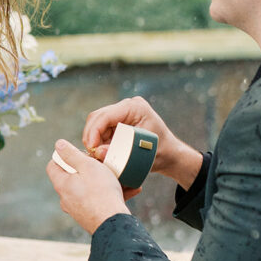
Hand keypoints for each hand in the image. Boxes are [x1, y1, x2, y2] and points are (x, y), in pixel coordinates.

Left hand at [46, 139, 129, 234]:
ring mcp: (78, 209)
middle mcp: (66, 199)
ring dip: (104, 181)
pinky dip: (111, 194)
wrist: (113, 223)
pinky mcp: (90, 217)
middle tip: (102, 164)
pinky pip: (100, 201)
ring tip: (121, 176)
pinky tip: (130, 189)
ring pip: (89, 189)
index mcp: (62, 185)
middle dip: (88, 169)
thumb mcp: (87, 166)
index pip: (53, 166)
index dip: (64, 156)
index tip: (79, 153)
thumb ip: (72, 154)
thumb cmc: (101, 192)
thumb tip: (59, 144)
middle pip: (73, 177)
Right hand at [83, 96, 201, 186]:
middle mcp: (127, 105)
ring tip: (97, 155)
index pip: (105, 116)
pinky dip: (98, 141)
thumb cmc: (159, 153)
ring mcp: (122, 112)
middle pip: (97, 117)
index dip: (94, 132)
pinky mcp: (118, 120)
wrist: (169, 154)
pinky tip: (101, 152)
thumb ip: (117, 152)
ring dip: (94, 139)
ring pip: (96, 123)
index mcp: (134, 107)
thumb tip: (97, 152)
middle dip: (91, 136)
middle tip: (92, 154)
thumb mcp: (139, 153)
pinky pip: (101, 129)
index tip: (91, 148)